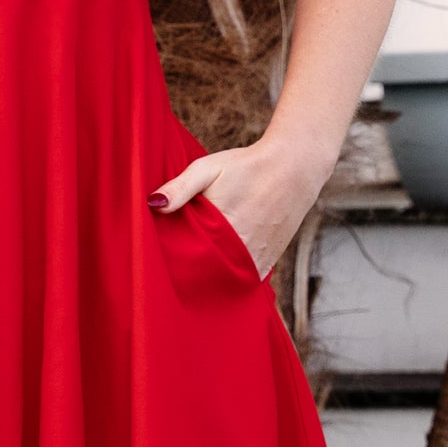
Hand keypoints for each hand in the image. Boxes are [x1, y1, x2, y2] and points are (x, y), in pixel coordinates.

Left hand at [148, 136, 328, 279]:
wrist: (294, 168)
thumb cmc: (247, 166)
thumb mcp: (209, 168)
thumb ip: (181, 187)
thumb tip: (153, 204)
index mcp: (222, 228)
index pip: (188, 258)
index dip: (174, 259)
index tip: (163, 256)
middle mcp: (241, 249)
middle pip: (205, 273)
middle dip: (189, 272)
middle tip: (175, 265)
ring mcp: (256, 259)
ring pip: (224, 280)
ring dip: (209, 278)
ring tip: (194, 271)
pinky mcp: (267, 262)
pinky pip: (243, 280)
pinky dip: (230, 279)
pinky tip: (218, 271)